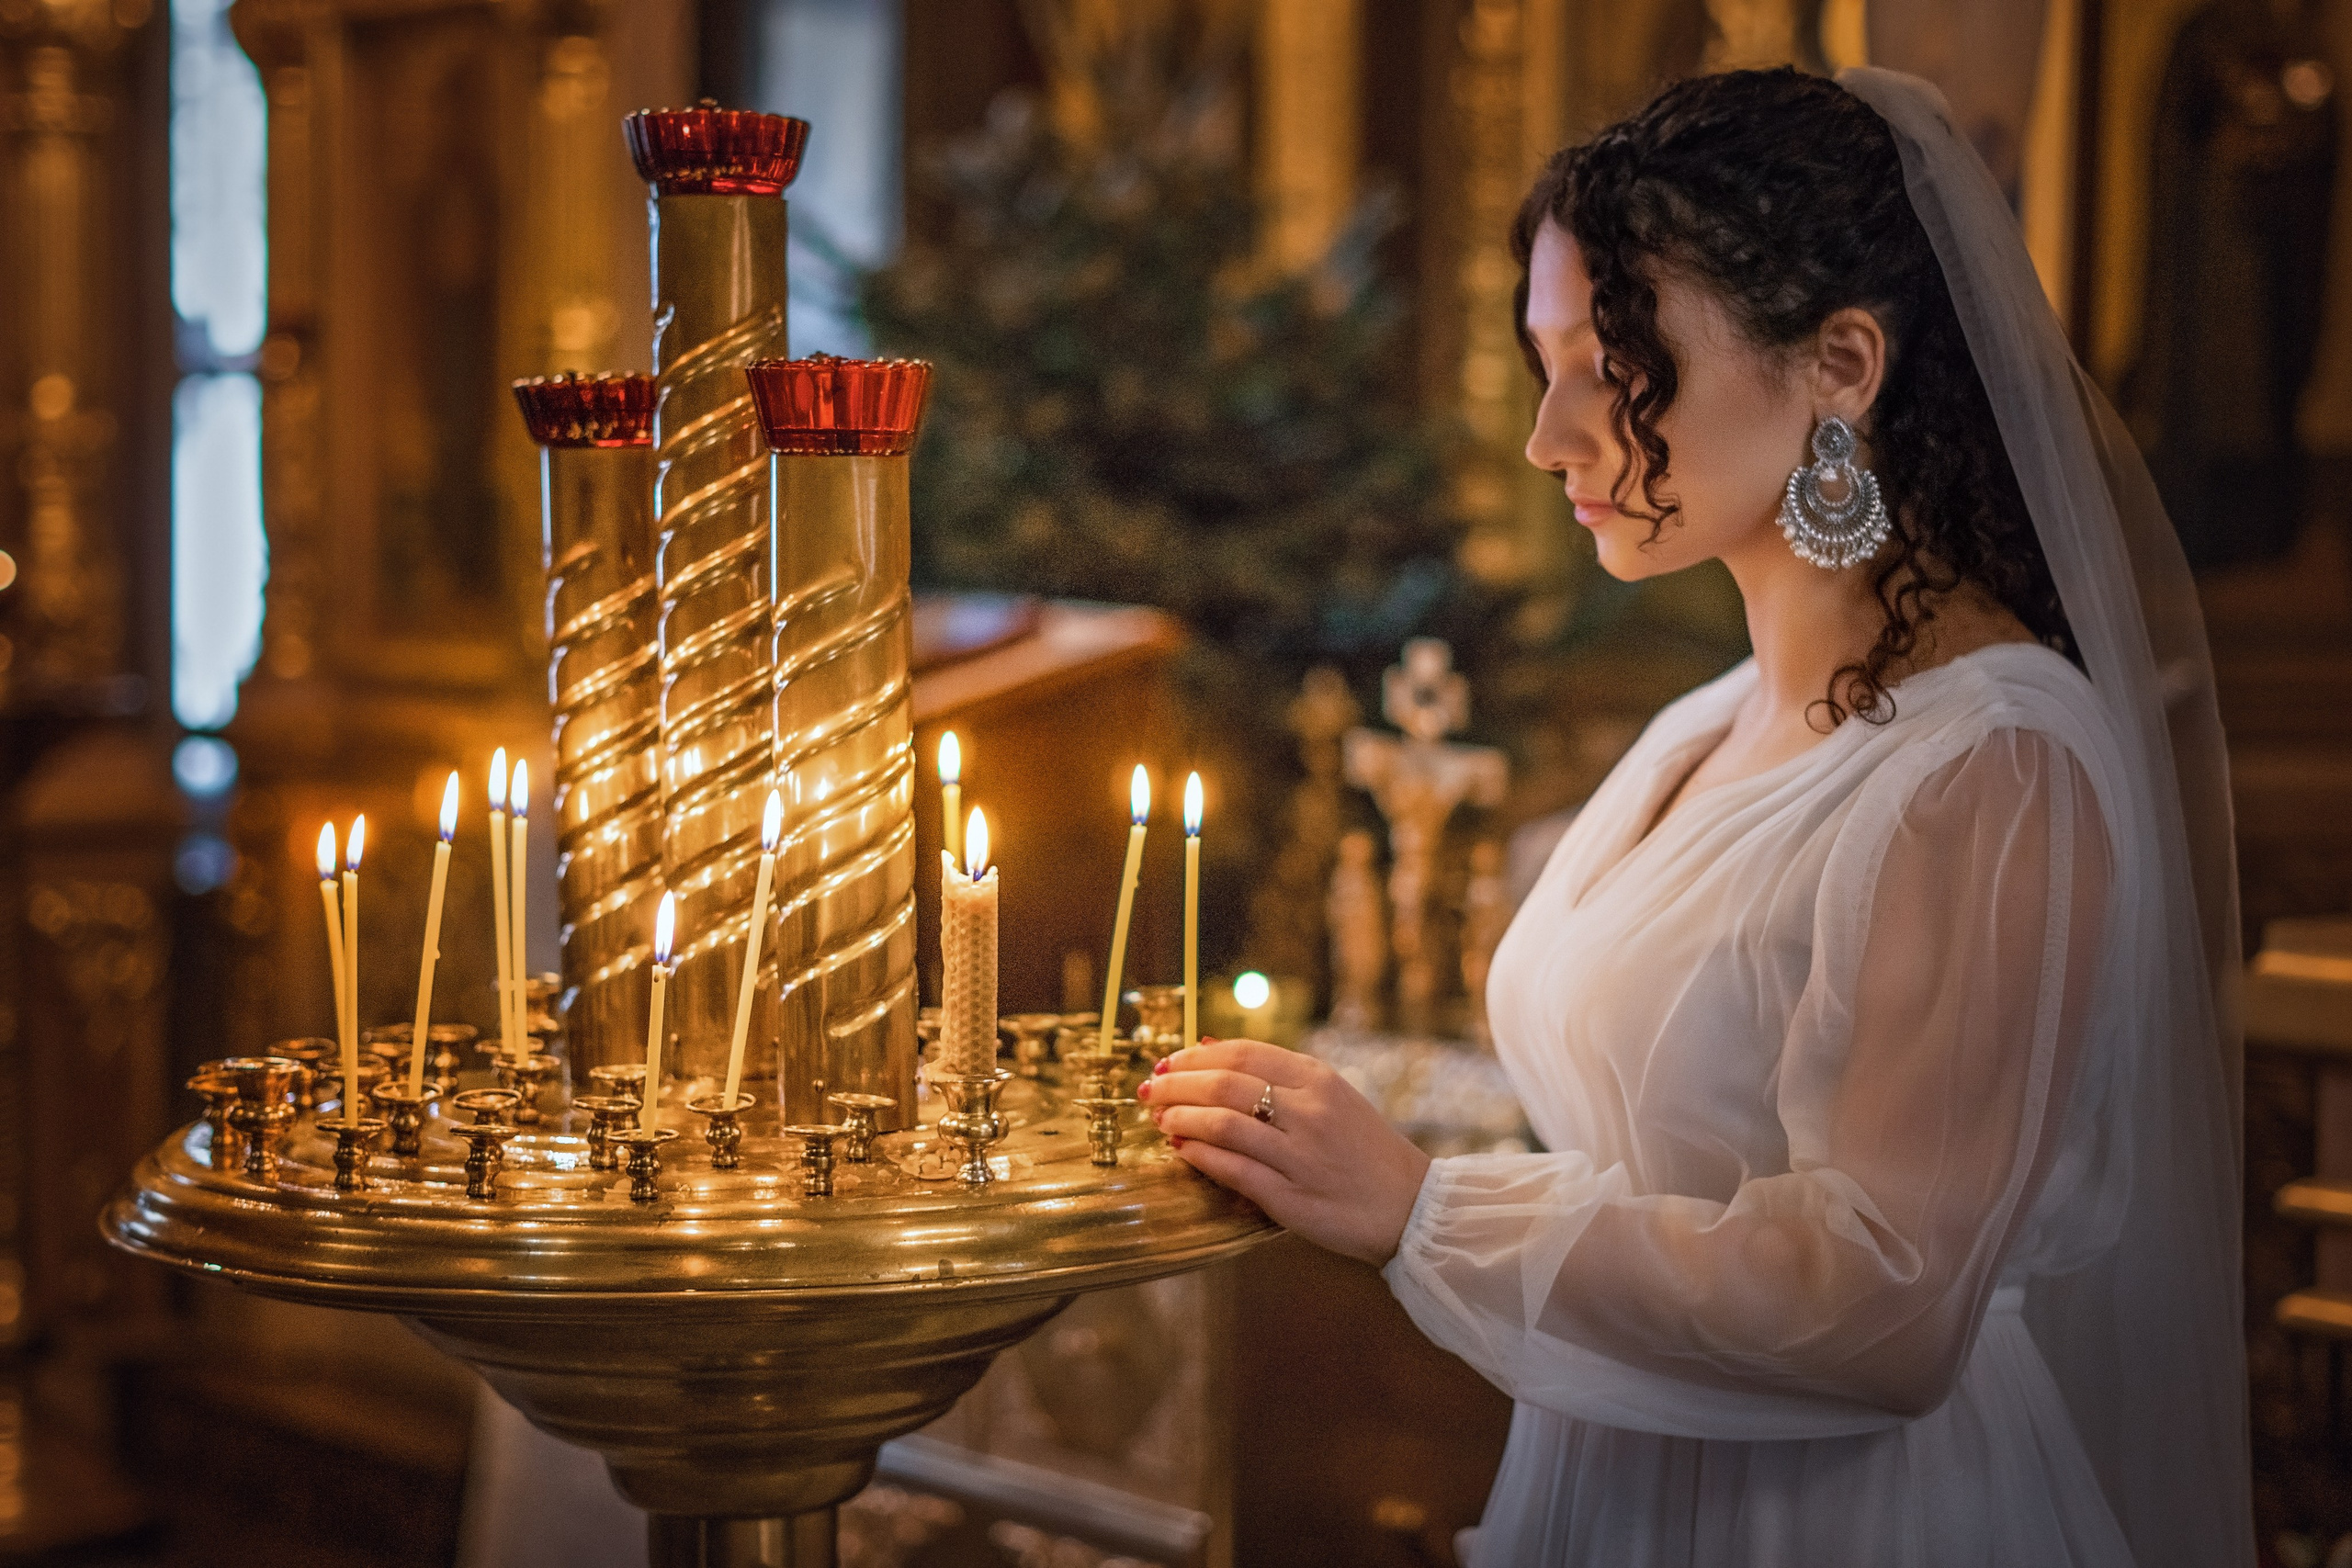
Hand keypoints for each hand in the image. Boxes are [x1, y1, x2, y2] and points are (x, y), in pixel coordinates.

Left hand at [1139, 1038, 1430, 1266]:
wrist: (1410, 1206)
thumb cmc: (1363, 1150)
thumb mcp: (1332, 1097)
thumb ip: (1275, 1074)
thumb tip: (1209, 1045)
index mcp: (1319, 1080)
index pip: (1243, 1055)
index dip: (1195, 1056)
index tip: (1168, 1062)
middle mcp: (1309, 1112)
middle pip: (1225, 1085)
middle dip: (1177, 1084)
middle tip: (1150, 1090)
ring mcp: (1300, 1156)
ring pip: (1223, 1125)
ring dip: (1181, 1119)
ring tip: (1160, 1119)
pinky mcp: (1290, 1198)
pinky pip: (1232, 1170)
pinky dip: (1199, 1157)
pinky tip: (1181, 1150)